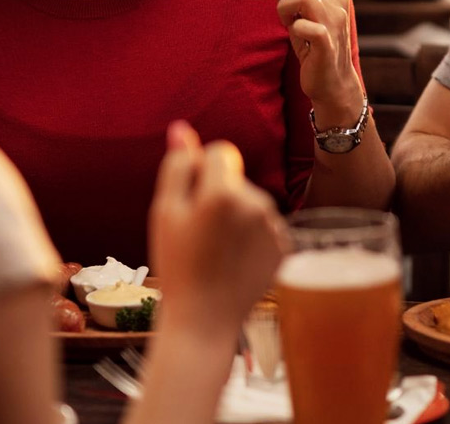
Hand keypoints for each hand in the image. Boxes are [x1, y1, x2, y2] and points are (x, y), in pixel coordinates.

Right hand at [149, 121, 289, 330]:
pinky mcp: (285, 245)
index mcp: (225, 192)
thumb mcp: (165, 213)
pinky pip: (264, 226)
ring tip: (216, 252)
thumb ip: (177, 165)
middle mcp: (257, 203)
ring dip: (235, 217)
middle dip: (219, 195)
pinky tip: (235, 262)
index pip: (221, 152)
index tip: (191, 201)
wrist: (204, 321)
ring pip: (251, 202)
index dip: (202, 171)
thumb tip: (182, 128)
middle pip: (237, 179)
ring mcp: (275, 226)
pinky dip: (251, 238)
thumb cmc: (177, 267)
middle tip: (199, 235)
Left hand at [249, 0, 362, 123]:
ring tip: (286, 23)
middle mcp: (336, 2)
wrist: (332, 83)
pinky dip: (294, 29)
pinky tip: (298, 38)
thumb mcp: (300, 17)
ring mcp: (334, 21)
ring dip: (283, 8)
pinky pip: (303, 26)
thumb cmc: (312, 48)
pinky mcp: (327, 42)